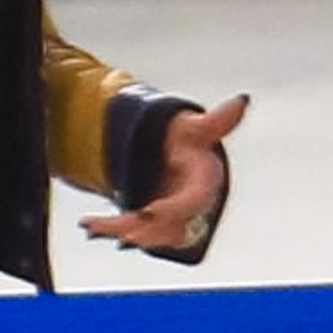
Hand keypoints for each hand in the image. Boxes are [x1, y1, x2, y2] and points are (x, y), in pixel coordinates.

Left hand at [82, 94, 248, 253]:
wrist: (171, 151)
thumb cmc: (185, 138)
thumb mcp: (194, 128)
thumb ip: (216, 121)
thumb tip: (243, 99)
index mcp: (205, 179)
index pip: (196, 199)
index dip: (175, 209)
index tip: (148, 212)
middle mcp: (194, 204)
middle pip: (174, 225)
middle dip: (148, 231)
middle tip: (121, 232)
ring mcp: (175, 217)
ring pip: (153, 233)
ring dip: (124, 231)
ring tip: (94, 226)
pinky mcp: (157, 224)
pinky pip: (137, 232)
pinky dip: (112, 229)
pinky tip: (90, 224)